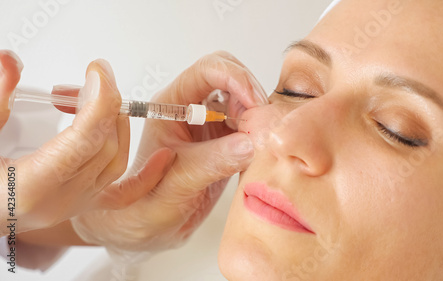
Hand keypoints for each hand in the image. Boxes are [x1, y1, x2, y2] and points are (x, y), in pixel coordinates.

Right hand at [0, 54, 169, 234]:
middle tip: (99, 77)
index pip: (82, 141)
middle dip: (108, 105)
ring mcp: (72, 207)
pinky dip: (147, 176)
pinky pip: (123, 193)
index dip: (99, 103)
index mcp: (28, 188)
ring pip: (114, 164)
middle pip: (103, 148)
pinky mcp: (79, 205)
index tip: (99, 73)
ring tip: (103, 98)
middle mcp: (57, 202)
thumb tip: (12, 62)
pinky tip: (162, 157)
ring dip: (117, 126)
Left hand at [70, 51, 267, 261]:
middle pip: (230, 76)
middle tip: (259, 126)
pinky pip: (250, 124)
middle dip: (250, 95)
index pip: (207, 71)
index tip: (253, 103)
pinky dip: (259, 132)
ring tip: (259, 143)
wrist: (149, 225)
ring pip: (244, 99)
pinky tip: (257, 152)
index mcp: (170, 105)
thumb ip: (211, 163)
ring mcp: (209, 123)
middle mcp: (191, 108)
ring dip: (257, 115)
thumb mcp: (178, 184)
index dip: (235, 79)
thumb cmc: (148, 203)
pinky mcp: (225, 140)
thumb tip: (249, 145)